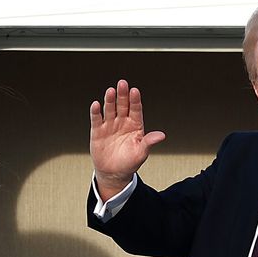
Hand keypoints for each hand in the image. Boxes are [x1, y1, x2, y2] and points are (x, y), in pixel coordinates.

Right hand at [89, 79, 165, 199]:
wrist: (114, 173)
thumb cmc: (130, 162)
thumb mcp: (141, 153)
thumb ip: (149, 142)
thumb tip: (161, 135)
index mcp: (135, 125)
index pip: (136, 109)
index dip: (135, 100)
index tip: (135, 91)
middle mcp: (122, 122)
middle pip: (123, 105)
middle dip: (122, 95)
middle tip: (122, 83)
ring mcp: (110, 125)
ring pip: (110, 109)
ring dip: (110, 100)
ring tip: (110, 91)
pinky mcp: (97, 131)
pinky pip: (97, 119)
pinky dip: (96, 112)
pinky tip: (96, 104)